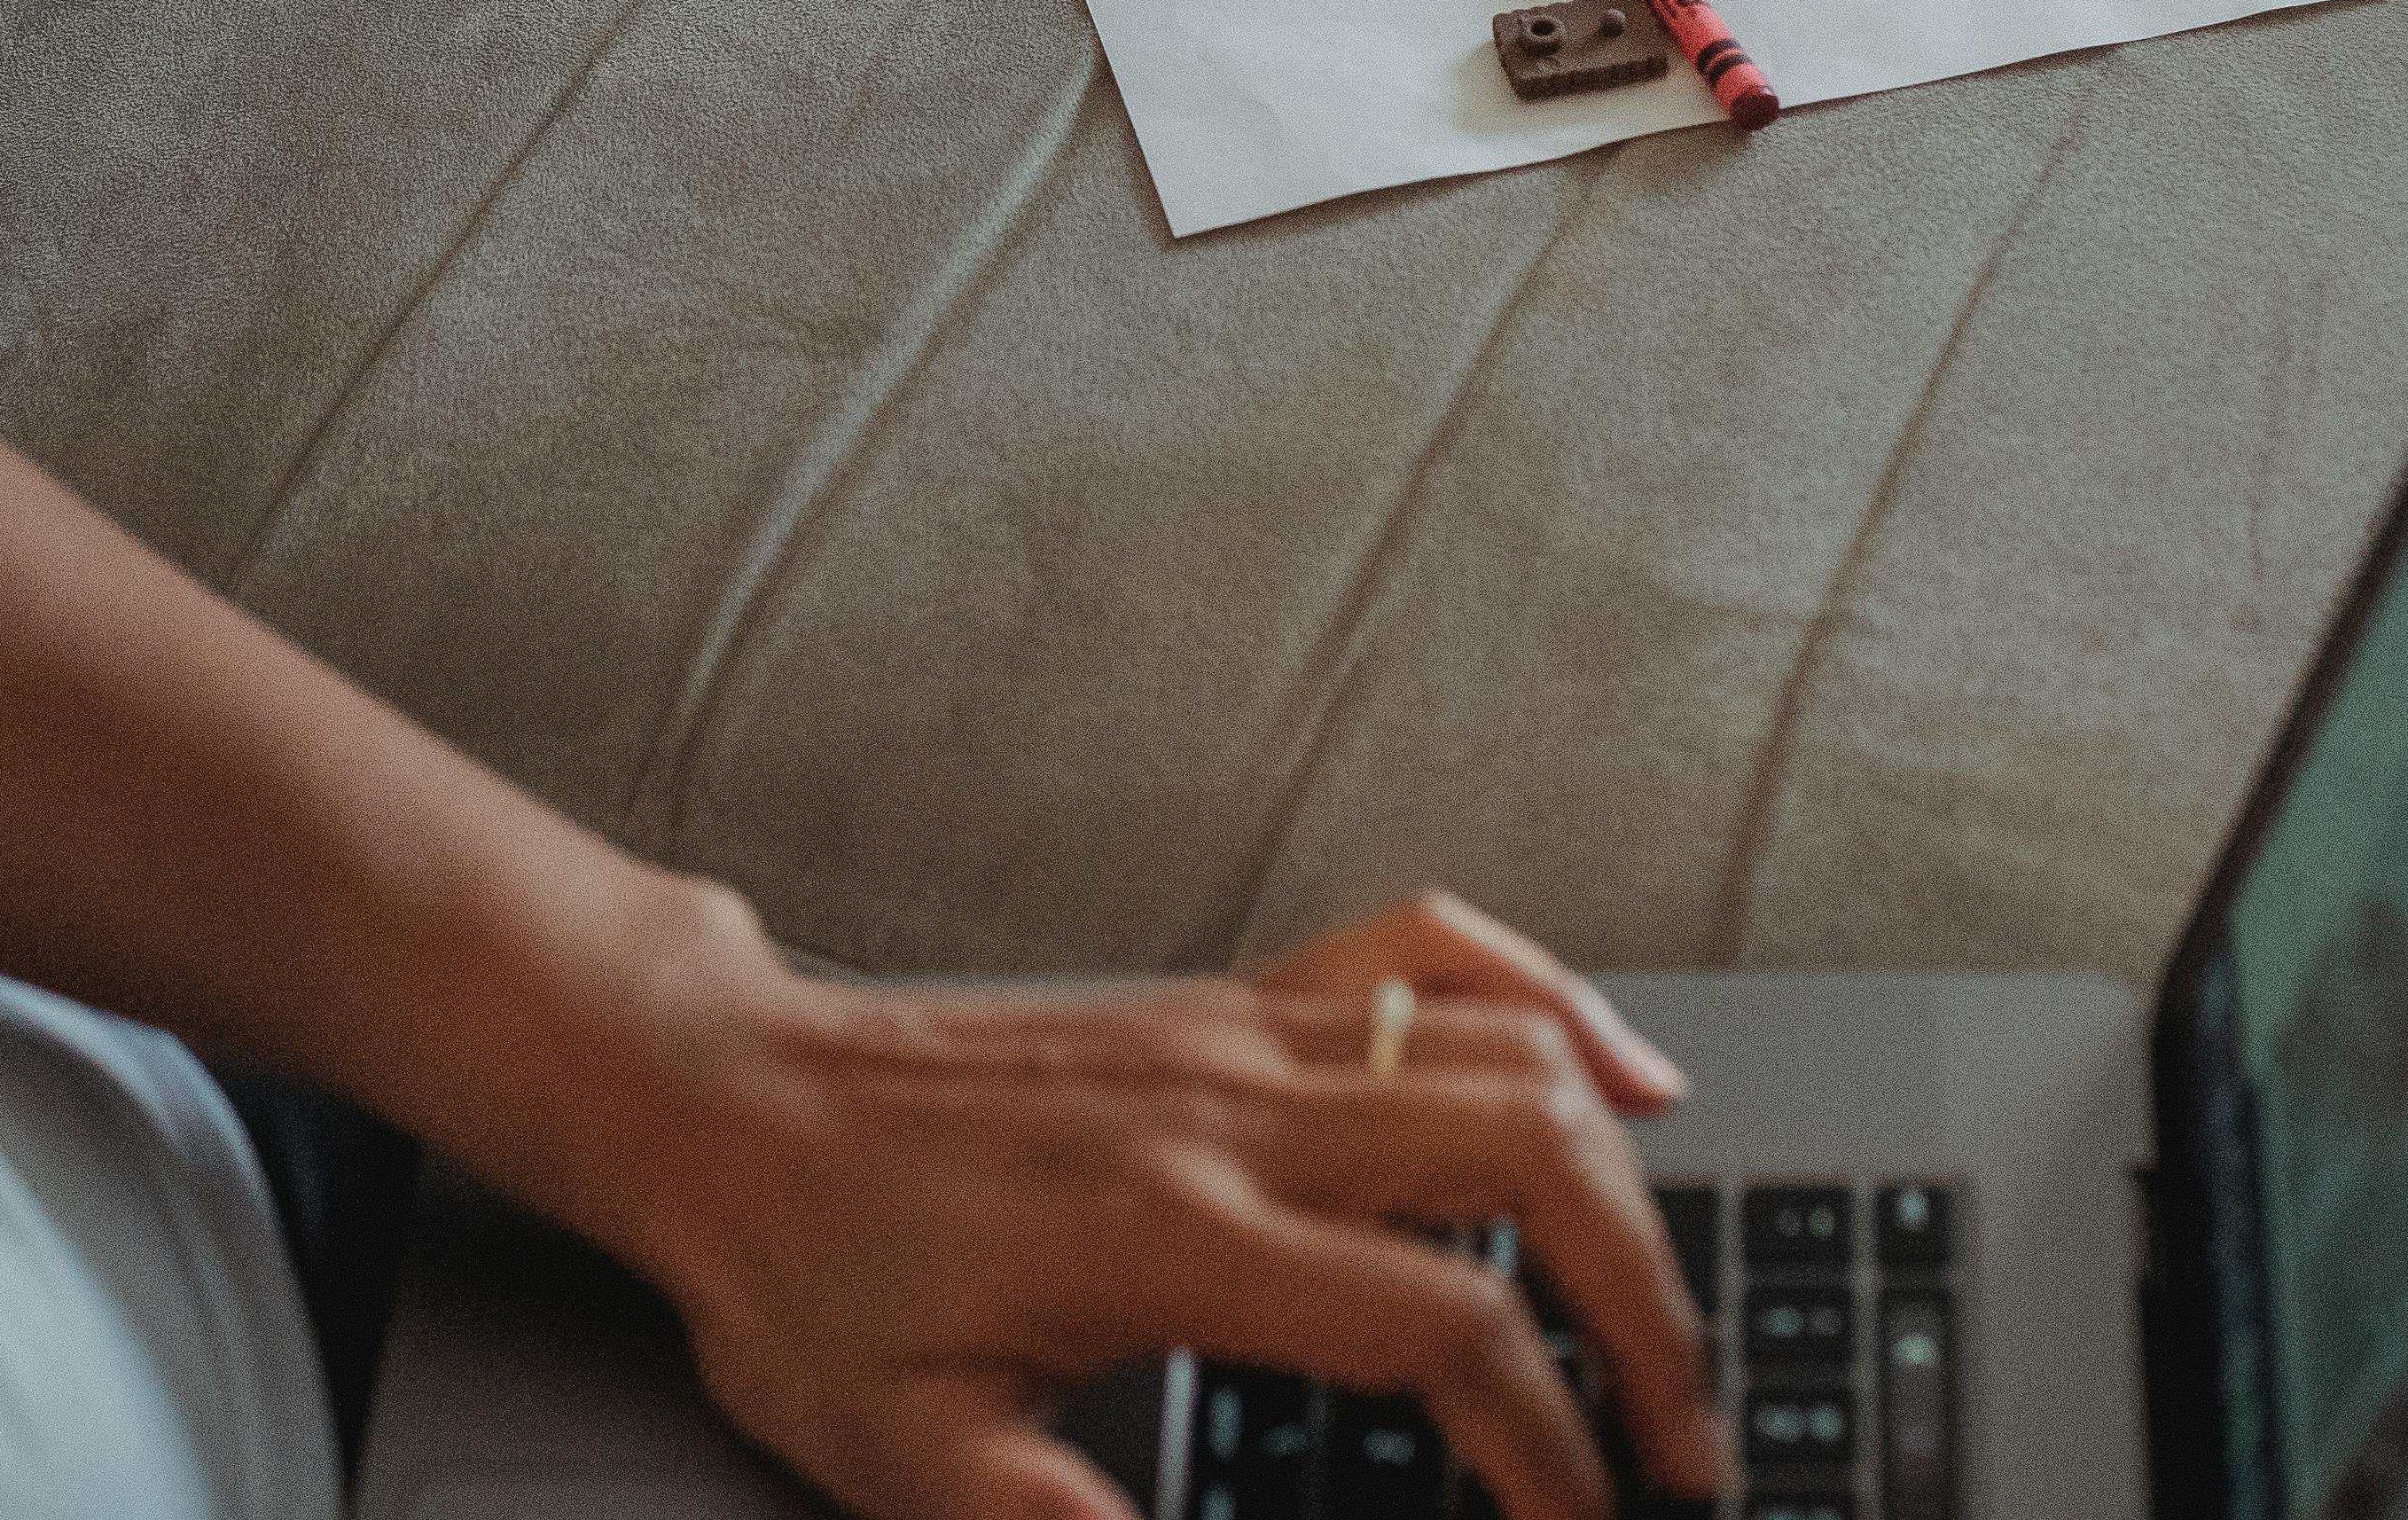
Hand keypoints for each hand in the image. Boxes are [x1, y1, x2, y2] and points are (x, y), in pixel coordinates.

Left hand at [577, 890, 1725, 1519]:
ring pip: (1512, 1047)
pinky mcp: (1230, 998)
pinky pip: (1430, 948)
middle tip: (1680, 1443)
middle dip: (1650, 1309)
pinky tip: (1626, 1075)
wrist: (727, 1106)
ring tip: (1672, 1314)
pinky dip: (1554, 998)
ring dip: (1628, 1179)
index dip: (1542, 1452)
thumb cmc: (808, 1280)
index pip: (1440, 1324)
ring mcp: (1241, 1030)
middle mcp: (1232, 1105)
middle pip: (1533, 1156)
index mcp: (1168, 1228)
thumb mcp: (909, 1459)